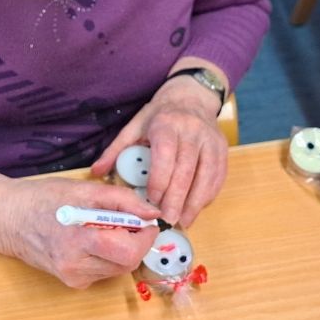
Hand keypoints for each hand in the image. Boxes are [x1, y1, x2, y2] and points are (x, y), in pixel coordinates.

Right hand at [0, 168, 159, 288]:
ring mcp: (72, 277)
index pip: (128, 251)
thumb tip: (152, 212)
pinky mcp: (72, 282)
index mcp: (77, 241)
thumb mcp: (84, 189)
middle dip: (136, 243)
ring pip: (118, 269)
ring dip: (123, 250)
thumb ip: (122, 200)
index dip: (144, 237)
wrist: (8, 219)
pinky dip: (108, 257)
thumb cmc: (43, 199)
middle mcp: (75, 266)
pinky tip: (93, 241)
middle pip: (127, 263)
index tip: (146, 222)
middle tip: (129, 224)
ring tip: (106, 229)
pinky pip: (104, 272)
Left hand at [91, 73, 226, 227]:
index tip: (152, 200)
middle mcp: (192, 131)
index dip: (160, 180)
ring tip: (184, 221)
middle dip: (177, 199)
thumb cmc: (159, 116)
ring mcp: (210, 140)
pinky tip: (197, 208)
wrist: (191, 97)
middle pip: (186, 170)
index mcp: (166, 124)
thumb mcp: (134, 126)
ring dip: (195, 202)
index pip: (165, 155)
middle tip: (168, 221)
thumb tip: (96, 172)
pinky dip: (208, 195)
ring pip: (206, 175)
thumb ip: (116, 150)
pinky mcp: (222, 148)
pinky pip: (218, 176)